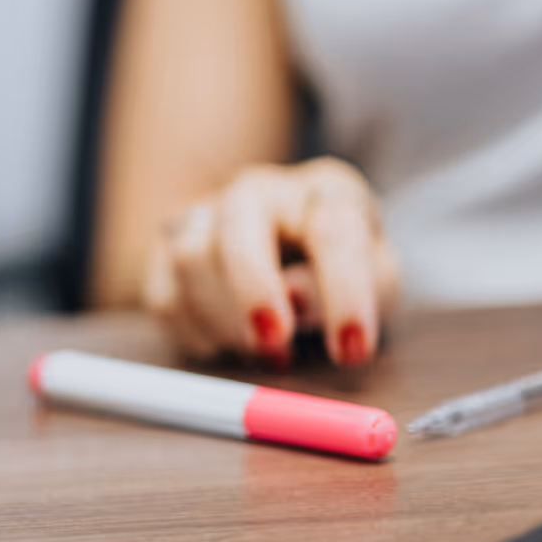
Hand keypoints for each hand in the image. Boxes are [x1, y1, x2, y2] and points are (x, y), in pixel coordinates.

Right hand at [142, 158, 400, 368]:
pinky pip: (165, 298)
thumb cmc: (341, 272)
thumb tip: (295, 298)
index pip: (334, 227)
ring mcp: (205, 213)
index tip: (352, 349)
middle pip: (239, 222)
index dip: (344, 291)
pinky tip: (230, 341)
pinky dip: (197, 334)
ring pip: (191, 260)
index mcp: (327, 191)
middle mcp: (261, 190)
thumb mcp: (377, 282)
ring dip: (226, 323)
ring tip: (265, 351)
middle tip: (274, 346)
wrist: (282, 257)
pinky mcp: (164, 247)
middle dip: (253, 289)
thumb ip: (361, 288)